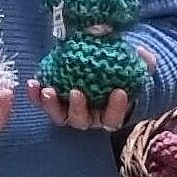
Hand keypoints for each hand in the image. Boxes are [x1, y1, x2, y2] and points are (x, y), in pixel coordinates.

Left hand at [30, 47, 154, 131]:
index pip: (113, 118)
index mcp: (108, 114)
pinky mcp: (53, 101)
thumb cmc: (120, 71)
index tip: (119, 91)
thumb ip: (143, 62)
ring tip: (47, 90)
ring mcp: (68, 111)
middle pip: (81, 121)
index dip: (117, 108)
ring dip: (52, 105)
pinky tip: (33, 84)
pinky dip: (35, 97)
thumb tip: (143, 55)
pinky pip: (42, 103)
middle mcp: (88, 117)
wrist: (102, 66)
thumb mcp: (136, 65)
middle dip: (77, 108)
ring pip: (59, 116)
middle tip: (76, 92)